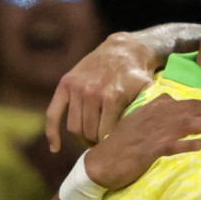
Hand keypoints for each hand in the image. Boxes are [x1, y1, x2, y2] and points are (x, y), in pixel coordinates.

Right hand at [46, 31, 161, 151]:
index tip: (114, 149)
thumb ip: (143, 113)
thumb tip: (148, 138)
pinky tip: (55, 148)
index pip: (106, 135)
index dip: (109, 145)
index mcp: (113, 97)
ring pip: (74, 127)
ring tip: (90, 142)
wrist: (123, 50)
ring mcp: (77, 88)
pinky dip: (52, 132)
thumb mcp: (147, 94)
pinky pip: (53, 113)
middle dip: (96, 143)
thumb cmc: (137, 76)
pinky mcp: (65, 83)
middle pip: (89, 133)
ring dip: (81, 139)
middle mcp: (92, 92)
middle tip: (103, 146)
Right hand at [82, 94, 200, 196]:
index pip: (189, 103)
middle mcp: (155, 117)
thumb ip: (156, 111)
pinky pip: (173, 145)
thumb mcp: (139, 122)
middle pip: (192, 111)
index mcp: (155, 109)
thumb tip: (170, 100)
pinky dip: (190, 144)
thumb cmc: (122, 145)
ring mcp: (152, 133)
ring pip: (187, 124)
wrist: (100, 164)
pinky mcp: (148, 150)